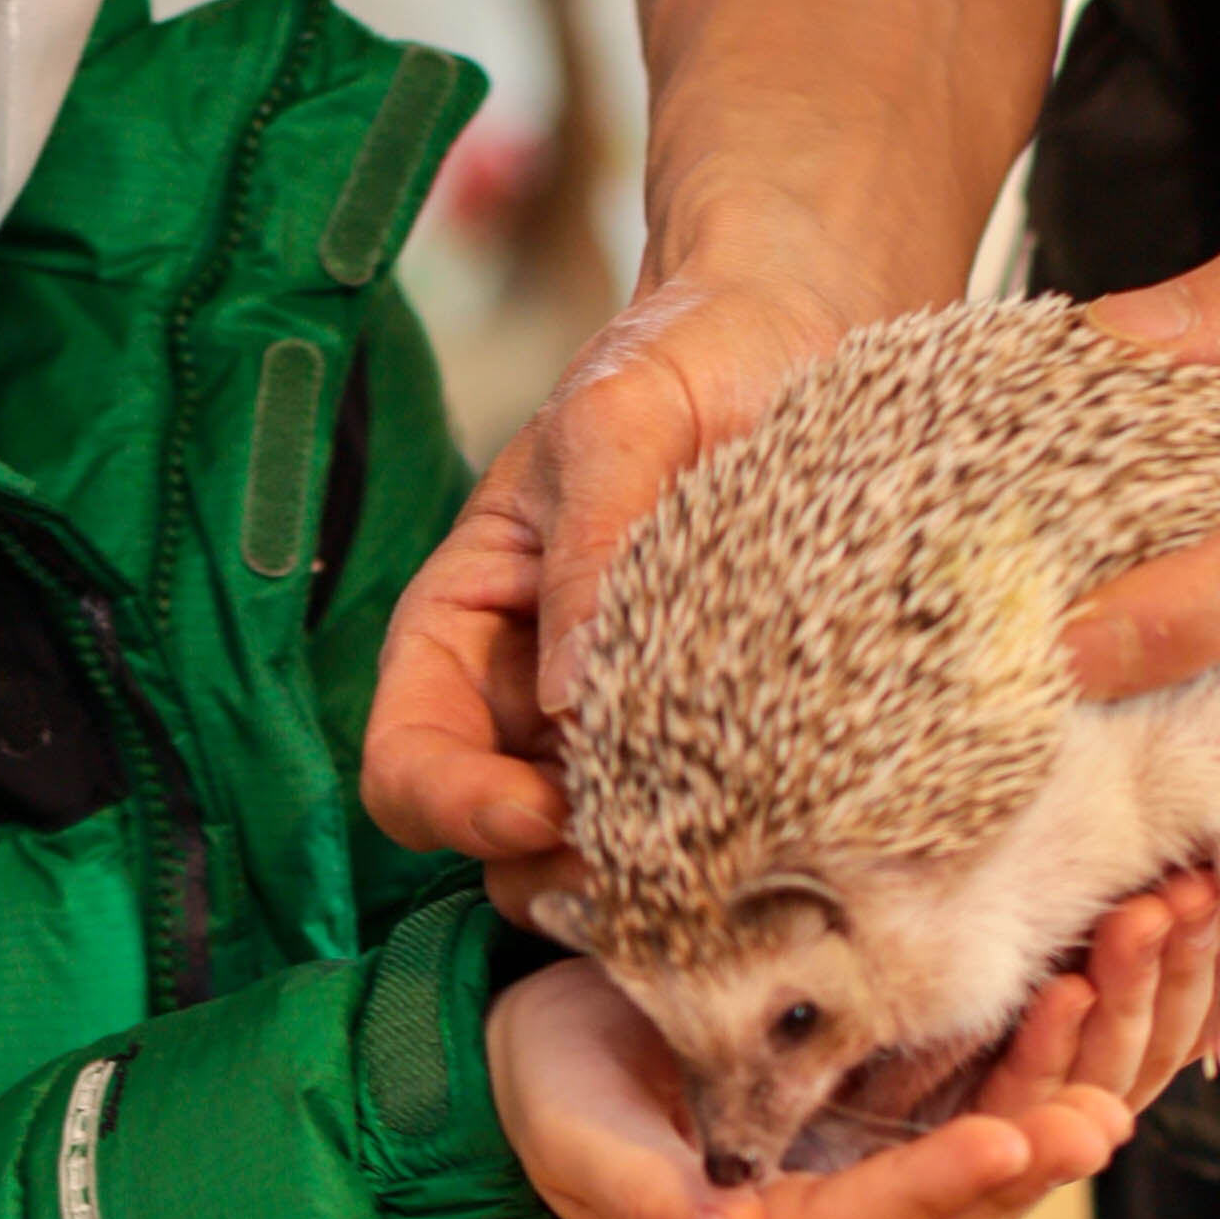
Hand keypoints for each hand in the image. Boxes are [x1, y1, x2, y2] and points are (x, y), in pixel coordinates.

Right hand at [359, 0, 1077, 898]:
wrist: (812, 330)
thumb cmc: (693, 351)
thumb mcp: (621, 418)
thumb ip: (591, 544)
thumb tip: (570, 696)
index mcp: (468, 626)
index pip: (406, 759)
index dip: (453, 808)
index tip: (544, 812)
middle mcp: (534, 698)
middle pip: (492, 843)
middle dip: (549, 872)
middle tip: (642, 864)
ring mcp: (631, 732)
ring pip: (597, 865)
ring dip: (638, 887)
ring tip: (717, 867)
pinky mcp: (731, 746)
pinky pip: (707, 838)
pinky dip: (728, 863)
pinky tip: (785, 841)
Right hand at [491, 884, 1217, 1218]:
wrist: (536, 1062)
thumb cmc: (543, 1092)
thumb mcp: (577, 1137)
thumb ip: (650, 1197)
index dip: (940, 1185)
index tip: (1014, 1140)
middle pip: (954, 1214)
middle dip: (1032, 1149)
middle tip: (1107, 1111)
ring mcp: (865, 1197)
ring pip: (984, 1161)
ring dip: (1054, 1093)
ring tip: (1113, 1021)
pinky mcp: (885, 1139)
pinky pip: (981, 1109)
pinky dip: (1036, 1058)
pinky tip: (1085, 991)